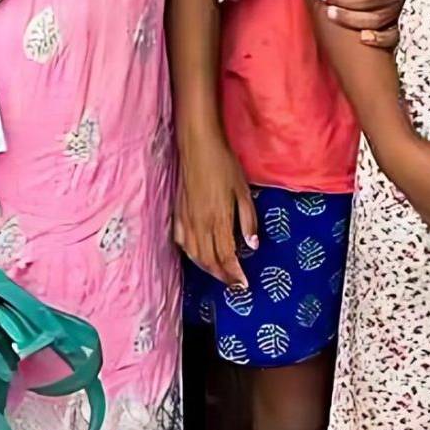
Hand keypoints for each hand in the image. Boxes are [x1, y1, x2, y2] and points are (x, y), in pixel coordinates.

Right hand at [174, 128, 256, 288]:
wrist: (198, 145)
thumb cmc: (224, 165)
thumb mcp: (243, 191)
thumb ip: (248, 220)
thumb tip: (252, 245)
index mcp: (218, 219)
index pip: (226, 257)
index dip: (235, 274)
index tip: (243, 284)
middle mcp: (200, 224)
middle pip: (209, 261)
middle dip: (222, 276)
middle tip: (234, 284)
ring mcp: (186, 219)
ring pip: (194, 255)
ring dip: (207, 269)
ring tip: (219, 273)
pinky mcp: (178, 213)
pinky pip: (182, 242)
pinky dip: (191, 254)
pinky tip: (198, 255)